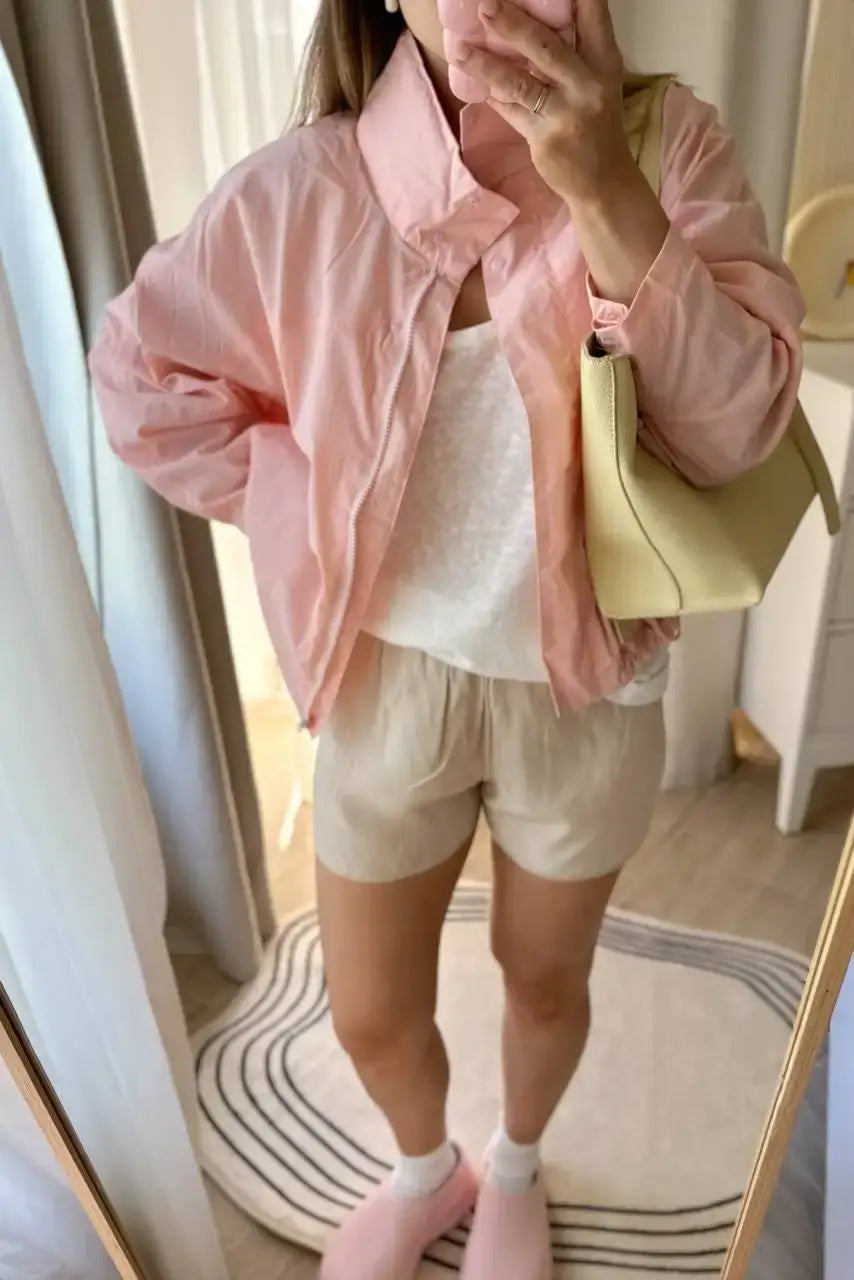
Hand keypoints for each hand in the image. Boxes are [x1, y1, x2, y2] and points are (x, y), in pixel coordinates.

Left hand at [454, 0, 632, 203]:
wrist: (603, 180)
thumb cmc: (595, 122)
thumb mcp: (595, 79)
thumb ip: (571, 51)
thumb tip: (523, 19)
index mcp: (604, 59)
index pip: (592, 13)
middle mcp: (588, 83)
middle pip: (546, 47)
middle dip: (513, 24)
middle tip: (485, 6)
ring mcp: (566, 113)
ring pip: (520, 83)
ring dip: (487, 66)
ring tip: (461, 49)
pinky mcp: (545, 138)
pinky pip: (511, 111)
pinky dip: (492, 96)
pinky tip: (472, 82)